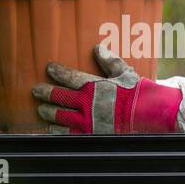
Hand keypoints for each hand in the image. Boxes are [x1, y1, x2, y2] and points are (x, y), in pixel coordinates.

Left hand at [32, 43, 182, 134]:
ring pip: (59, 117)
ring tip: (41, 110)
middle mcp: (86, 105)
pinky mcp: (89, 136)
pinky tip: (50, 130)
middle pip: (59, 97)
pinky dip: (56, 132)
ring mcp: (86, 122)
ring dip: (48, 113)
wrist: (148, 116)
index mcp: (94, 87)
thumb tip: (98, 47)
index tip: (49, 68)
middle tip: (36, 90)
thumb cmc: (138, 93)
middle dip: (45, 93)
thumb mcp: (125, 73)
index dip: (57, 72)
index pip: (70, 77)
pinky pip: (67, 135)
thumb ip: (110, 61)